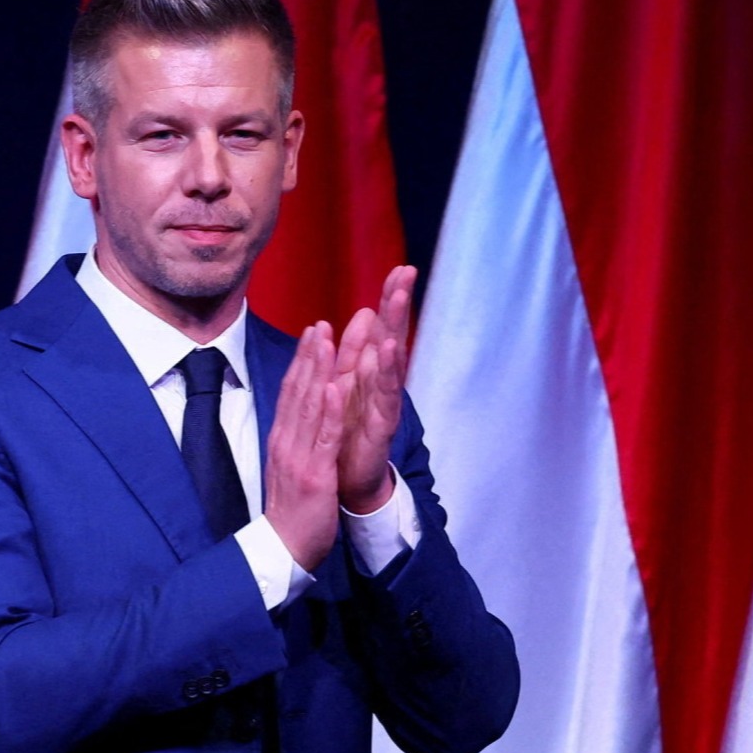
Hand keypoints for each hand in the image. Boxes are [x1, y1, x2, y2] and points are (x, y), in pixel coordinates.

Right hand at [264, 323, 349, 570]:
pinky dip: (328, 411)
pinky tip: (334, 388)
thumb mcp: (289, 468)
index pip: (291, 393)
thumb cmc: (291, 511)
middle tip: (319, 323)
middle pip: (297, 392)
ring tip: (326, 341)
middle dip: (309, 356)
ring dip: (318, 372)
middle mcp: (286, 442)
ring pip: (308, 407)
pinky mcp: (314, 474)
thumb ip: (294, 440)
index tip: (312, 332)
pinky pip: (323, 438)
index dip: (301, 361)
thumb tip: (299, 417)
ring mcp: (298, 457)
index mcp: (282, 440)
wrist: (283, 549)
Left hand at [335, 266, 414, 513]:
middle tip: (406, 273)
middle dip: (398, 306)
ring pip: (391, 361)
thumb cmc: (346, 435)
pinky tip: (387, 350)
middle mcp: (379, 386)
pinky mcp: (380, 426)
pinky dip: (385, 372)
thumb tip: (366, 314)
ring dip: (394, 330)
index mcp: (366, 375)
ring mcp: (383, 404)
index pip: (380, 330)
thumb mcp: (346, 387)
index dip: (389, 301)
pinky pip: (384, 396)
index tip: (399, 269)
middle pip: (391, 337)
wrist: (346, 483)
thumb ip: (355, 354)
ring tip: (398, 302)